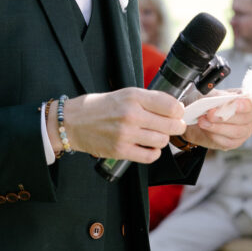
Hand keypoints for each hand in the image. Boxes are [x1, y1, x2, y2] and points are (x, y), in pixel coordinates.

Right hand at [50, 88, 185, 164]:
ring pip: (162, 141)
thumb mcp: (124, 93)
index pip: (171, 106)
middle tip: (172, 126)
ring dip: (162, 139)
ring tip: (154, 135)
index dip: (179, 111)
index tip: (177, 113)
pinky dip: (153, 153)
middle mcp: (131, 114)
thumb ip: (148, 99)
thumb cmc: (99, 107)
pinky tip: (148, 147)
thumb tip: (175, 107)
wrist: (72, 122)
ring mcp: (126, 134)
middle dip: (176, 126)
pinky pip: (150, 156)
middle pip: (171, 125)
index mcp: (133, 96)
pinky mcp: (120, 151)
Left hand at [188, 95, 251, 152]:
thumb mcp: (211, 95)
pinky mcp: (235, 142)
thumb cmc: (210, 103)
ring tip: (202, 122)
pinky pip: (228, 142)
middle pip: (244, 119)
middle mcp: (250, 116)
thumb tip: (219, 99)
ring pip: (236, 132)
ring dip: (217, 127)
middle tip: (210, 114)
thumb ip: (217, 96)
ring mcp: (245, 131)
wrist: (200, 118)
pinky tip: (205, 130)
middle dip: (225, 117)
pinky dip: (215, 135)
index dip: (245, 105)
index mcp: (247, 100)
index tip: (235, 104)